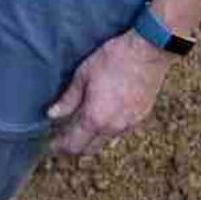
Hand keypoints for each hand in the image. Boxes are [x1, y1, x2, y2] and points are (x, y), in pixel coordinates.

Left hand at [44, 34, 168, 155]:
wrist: (149, 50)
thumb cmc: (114, 58)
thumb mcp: (83, 75)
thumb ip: (68, 99)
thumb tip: (52, 114)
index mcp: (95, 118)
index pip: (73, 144)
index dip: (59, 146)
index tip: (51, 144)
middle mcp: (113, 127)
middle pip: (89, 149)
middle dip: (74, 147)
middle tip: (63, 138)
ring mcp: (129, 124)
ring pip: (105, 141)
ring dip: (92, 139)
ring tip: (81, 126)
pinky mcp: (141, 117)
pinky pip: (119, 131)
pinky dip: (107, 129)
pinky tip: (103, 116)